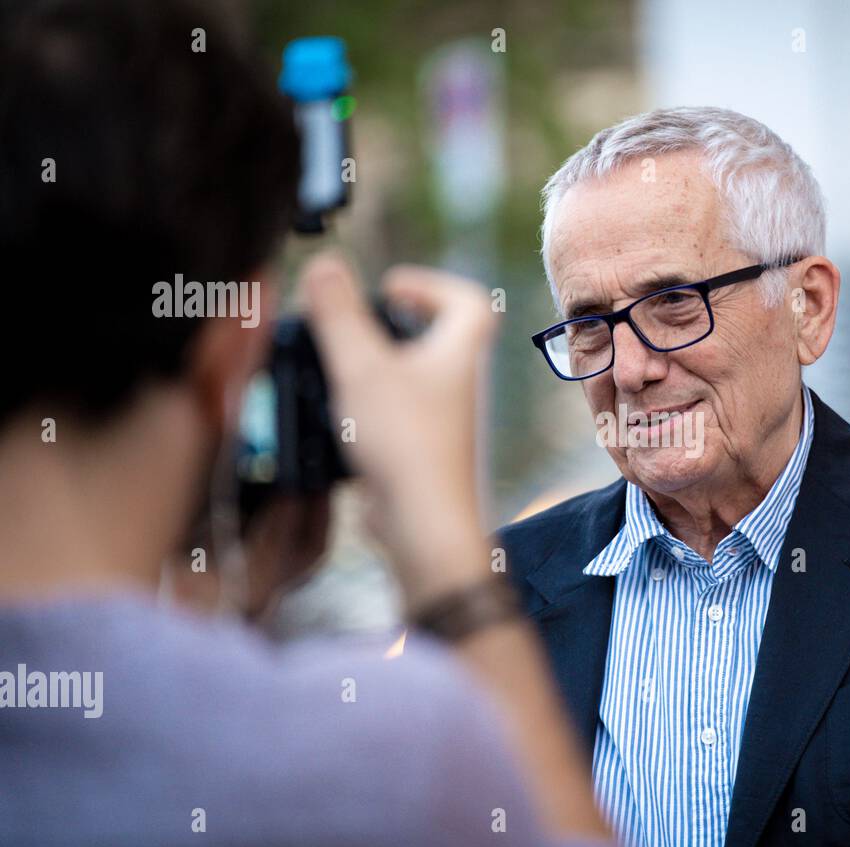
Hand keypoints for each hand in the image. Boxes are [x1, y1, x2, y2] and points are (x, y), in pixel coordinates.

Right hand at [300, 252, 498, 609]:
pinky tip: (338, 416)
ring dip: (379, 368)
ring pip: (416, 382)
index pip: (469, 302)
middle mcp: (460, 387)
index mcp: (460, 354)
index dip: (432, 285)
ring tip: (339, 368)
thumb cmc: (405, 442)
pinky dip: (371, 408)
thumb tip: (325, 264)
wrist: (424, 524)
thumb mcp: (361, 365)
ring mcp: (444, 424)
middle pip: (439, 340)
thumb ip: (338, 313)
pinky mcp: (423, 456)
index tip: (390, 286)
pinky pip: (400, 419)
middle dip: (397, 325)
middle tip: (358, 325)